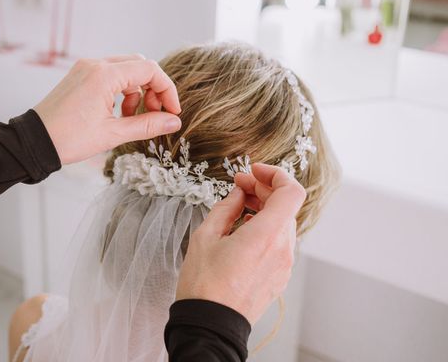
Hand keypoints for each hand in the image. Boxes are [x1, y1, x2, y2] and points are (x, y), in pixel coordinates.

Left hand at [34, 55, 181, 164]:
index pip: (150, 70)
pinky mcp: (79, 76)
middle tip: (155, 114)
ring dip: (137, 91)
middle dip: (152, 89)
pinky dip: (120, 90)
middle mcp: (95, 65)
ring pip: (125, 70)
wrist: (34, 142)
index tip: (172, 111)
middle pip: (139, 66)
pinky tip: (117, 112)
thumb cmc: (69, 139)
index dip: (166, 90)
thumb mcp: (113, 135)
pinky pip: (109, 75)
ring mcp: (85, 68)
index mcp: (104, 75)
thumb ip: (147, 125)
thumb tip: (174, 122)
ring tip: (132, 117)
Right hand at [175, 163, 304, 324]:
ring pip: (283, 224)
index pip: (292, 192)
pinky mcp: (279, 276)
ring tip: (239, 208)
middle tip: (239, 185)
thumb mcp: (206, 236)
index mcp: (267, 235)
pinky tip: (244, 230)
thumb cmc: (204, 284)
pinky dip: (266, 228)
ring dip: (265, 208)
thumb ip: (227, 207)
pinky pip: (279, 243)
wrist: (210, 325)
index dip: (275, 174)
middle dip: (264, 189)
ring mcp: (284, 265)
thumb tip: (240, 193)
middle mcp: (283, 249)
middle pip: (286, 206)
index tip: (253, 171)